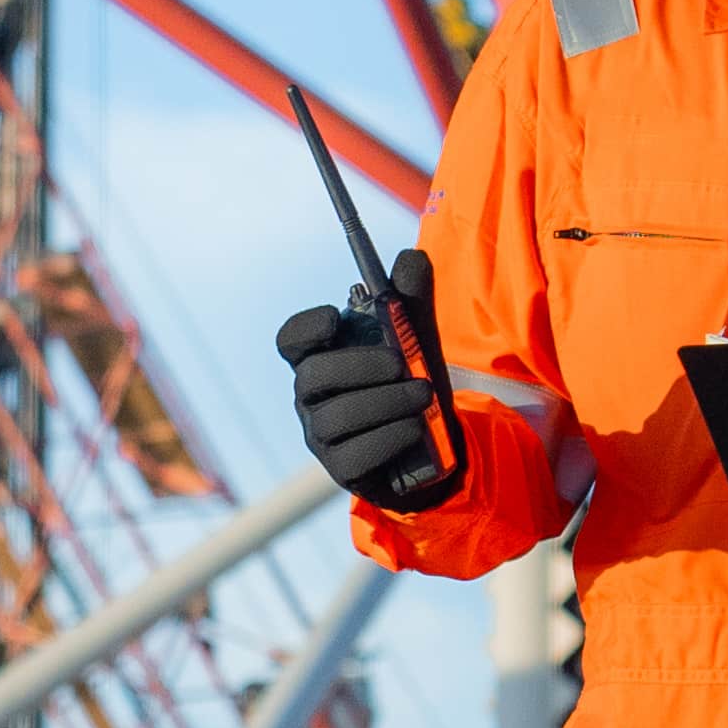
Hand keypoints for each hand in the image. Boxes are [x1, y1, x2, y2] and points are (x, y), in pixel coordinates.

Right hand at [279, 249, 459, 509]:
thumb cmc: (411, 381)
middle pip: (311, 377)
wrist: (435, 444)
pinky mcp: (342, 470)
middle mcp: (311, 397)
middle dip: (357, 366)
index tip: (336, 317)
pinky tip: (413, 427)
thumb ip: (412, 300)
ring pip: (334, 419)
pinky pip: (352, 456)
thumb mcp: (417, 338)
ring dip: (383, 402)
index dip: (305, 328)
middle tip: (401, 362)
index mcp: (321, 357)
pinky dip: (386, 438)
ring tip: (424, 395)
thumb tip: (411, 258)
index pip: (291, 340)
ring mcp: (322, 436)